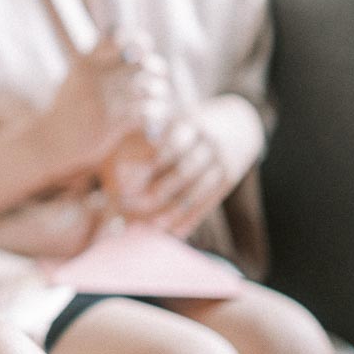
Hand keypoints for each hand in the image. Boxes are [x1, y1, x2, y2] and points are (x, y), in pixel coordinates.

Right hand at [43, 34, 171, 171]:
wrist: (50, 139)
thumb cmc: (66, 108)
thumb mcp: (75, 77)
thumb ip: (96, 60)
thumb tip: (131, 45)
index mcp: (85, 63)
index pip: (118, 37)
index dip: (137, 40)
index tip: (143, 50)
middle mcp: (94, 77)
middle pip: (141, 61)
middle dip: (156, 67)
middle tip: (159, 74)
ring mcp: (102, 100)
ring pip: (148, 86)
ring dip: (158, 91)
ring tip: (158, 95)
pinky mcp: (111, 122)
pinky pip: (146, 111)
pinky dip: (155, 111)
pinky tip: (153, 114)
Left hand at [109, 116, 232, 237]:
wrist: (239, 123)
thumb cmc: (185, 126)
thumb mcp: (168, 120)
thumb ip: (141, 135)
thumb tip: (115, 165)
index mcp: (186, 123)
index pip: (166, 145)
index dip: (145, 165)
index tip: (122, 182)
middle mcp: (207, 141)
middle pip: (183, 171)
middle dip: (158, 191)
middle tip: (131, 207)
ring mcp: (221, 160)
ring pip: (197, 190)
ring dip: (174, 211)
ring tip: (152, 227)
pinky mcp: (229, 177)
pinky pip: (209, 201)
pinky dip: (191, 218)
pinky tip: (176, 232)